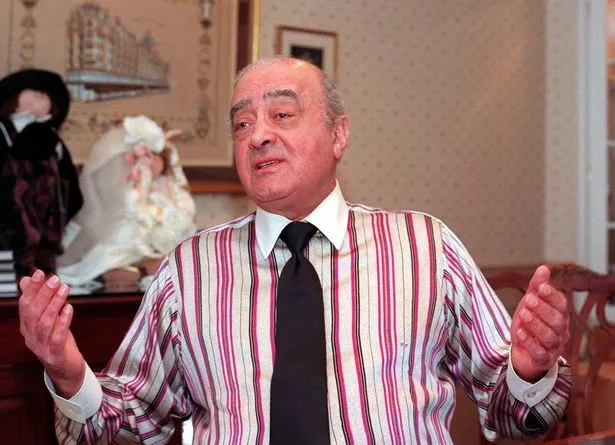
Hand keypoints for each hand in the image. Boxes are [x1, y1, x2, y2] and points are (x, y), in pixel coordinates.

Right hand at [19, 270, 84, 397]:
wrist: (65, 369)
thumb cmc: (58, 340)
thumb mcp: (48, 319)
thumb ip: (40, 300)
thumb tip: (28, 279)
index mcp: (27, 326)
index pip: (25, 304)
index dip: (31, 289)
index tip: (39, 273)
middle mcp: (30, 336)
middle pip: (33, 312)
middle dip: (43, 293)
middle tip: (54, 279)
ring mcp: (41, 346)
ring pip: (44, 323)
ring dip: (54, 304)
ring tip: (64, 290)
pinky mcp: (54, 353)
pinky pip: (57, 336)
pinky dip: (62, 321)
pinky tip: (69, 309)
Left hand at [510, 265, 569, 381]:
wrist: (523, 353)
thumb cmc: (530, 325)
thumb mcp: (530, 304)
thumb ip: (536, 288)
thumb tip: (543, 268)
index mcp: (560, 316)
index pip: (562, 305)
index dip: (552, 296)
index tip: (541, 287)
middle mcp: (560, 332)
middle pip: (558, 321)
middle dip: (543, 309)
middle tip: (528, 300)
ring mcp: (553, 347)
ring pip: (550, 337)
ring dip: (536, 324)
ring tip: (523, 314)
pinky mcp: (542, 359)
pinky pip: (539, 352)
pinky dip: (529, 342)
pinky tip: (519, 333)